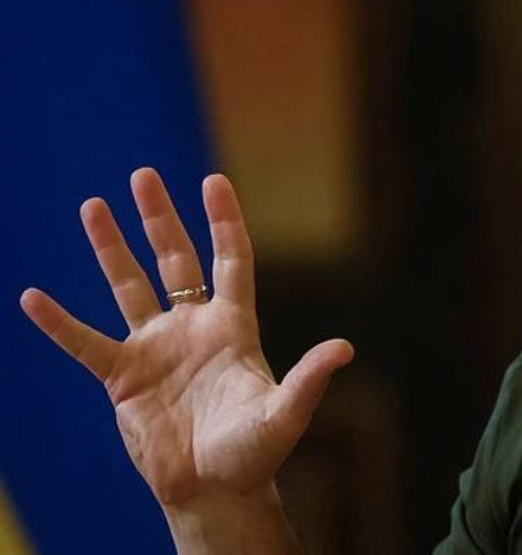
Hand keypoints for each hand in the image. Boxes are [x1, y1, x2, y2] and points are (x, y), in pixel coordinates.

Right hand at [19, 168, 352, 507]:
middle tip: (142, 176)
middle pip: (175, 260)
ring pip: (129, 286)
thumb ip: (308, 379)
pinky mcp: (124, 377)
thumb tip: (344, 349)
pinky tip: (32, 298)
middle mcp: (194, 327)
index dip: (224, 222)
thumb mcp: (285, 413)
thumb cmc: (255, 451)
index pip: (231, 260)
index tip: (214, 181)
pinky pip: (85, 343)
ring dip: (111, 248)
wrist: (214, 489)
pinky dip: (60, 324)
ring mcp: (156, 348)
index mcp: (234, 327)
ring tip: (92, 206)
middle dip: (159, 218)